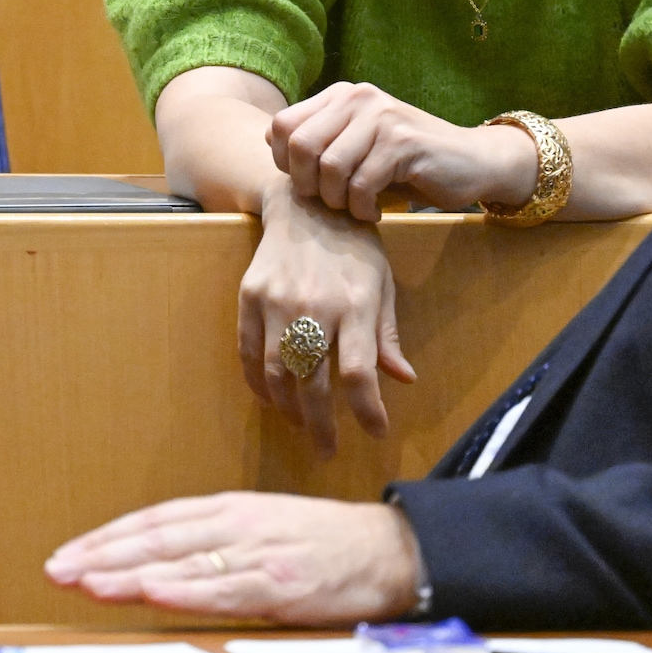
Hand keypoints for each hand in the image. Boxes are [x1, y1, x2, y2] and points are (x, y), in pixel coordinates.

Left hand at [45, 492, 423, 624]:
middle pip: (156, 537)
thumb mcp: (263, 530)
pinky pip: (225, 588)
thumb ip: (216, 544)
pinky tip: (152, 593)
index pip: (155, 520)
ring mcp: (258, 553)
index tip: (68, 556)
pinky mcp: (282, 583)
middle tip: (56, 570)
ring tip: (85, 584)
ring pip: (182, 561)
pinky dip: (185, 590)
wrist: (391, 550)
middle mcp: (237, 525)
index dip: (108, 537)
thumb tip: (158, 565)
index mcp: (230, 510)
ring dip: (129, 573)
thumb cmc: (324, 545)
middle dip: (102, 554)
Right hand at [240, 189, 414, 455]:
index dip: (367, 411)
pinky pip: (248, 352)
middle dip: (321, 425)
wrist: (306, 202)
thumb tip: (403, 379)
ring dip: (288, 408)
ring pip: (277, 373)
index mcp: (355, 305)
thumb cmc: (354, 247)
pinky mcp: (250, 296)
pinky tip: (271, 398)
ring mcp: (277, 302)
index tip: (375, 432)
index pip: (359, 373)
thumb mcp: (382, 285)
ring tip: (300, 424)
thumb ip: (386, 336)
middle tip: (327, 450)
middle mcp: (315, 306)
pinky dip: (258, 383)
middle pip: (313, 383)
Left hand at [268, 81, 536, 221]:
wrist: (471, 162)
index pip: (281, 126)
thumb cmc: (405, 163)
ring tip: (356, 207)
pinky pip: (362, 184)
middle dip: (307, 185)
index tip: (309, 185)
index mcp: (341, 96)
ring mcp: (382, 117)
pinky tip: (376, 212)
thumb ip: (318, 141)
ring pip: (330, 167)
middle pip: (300, 145)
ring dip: (338, 200)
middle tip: (331, 202)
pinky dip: (363, 208)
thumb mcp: (356, 146)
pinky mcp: (403, 142)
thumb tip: (267, 140)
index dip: (285, 164)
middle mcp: (358, 98)